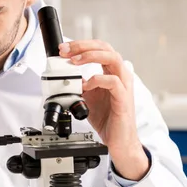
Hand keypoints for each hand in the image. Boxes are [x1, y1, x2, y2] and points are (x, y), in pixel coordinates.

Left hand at [59, 40, 148, 180]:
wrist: (117, 141)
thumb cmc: (107, 119)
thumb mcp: (87, 97)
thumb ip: (79, 84)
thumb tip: (65, 75)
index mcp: (112, 72)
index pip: (99, 48)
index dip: (80, 45)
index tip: (63, 49)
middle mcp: (120, 75)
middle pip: (106, 47)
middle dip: (83, 45)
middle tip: (66, 50)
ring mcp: (124, 86)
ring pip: (113, 58)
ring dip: (91, 56)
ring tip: (75, 61)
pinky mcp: (124, 99)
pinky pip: (114, 82)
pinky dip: (97, 80)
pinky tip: (86, 86)